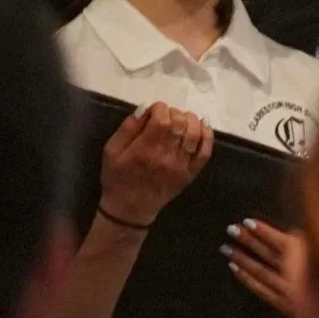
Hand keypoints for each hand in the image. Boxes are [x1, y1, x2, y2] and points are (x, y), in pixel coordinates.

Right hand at [98, 103, 212, 226]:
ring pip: (195, 134)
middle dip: (174, 113)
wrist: (130, 209)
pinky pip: (205, 152)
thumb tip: (145, 109)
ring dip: (191, 120)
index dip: (160, 108)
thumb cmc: (117, 178)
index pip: (162, 120)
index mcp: (145, 150)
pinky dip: (207, 136)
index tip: (154, 111)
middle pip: (180, 124)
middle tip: (166, 116)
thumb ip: (127, 128)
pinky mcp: (191, 173)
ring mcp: (182, 165)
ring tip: (182, 119)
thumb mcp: (111, 151)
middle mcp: (166, 156)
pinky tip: (201, 128)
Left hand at [223, 220, 305, 314]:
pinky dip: (247, 278)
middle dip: (249, 240)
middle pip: (267, 252)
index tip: (246, 221)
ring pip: (260, 270)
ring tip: (225, 248)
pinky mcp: (282, 302)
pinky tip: (234, 270)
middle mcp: (291, 269)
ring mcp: (284, 287)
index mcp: (304, 255)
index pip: (279, 239)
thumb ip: (315, 244)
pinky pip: (260, 288)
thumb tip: (299, 231)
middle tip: (229, 229)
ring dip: (243, 258)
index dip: (263, 230)